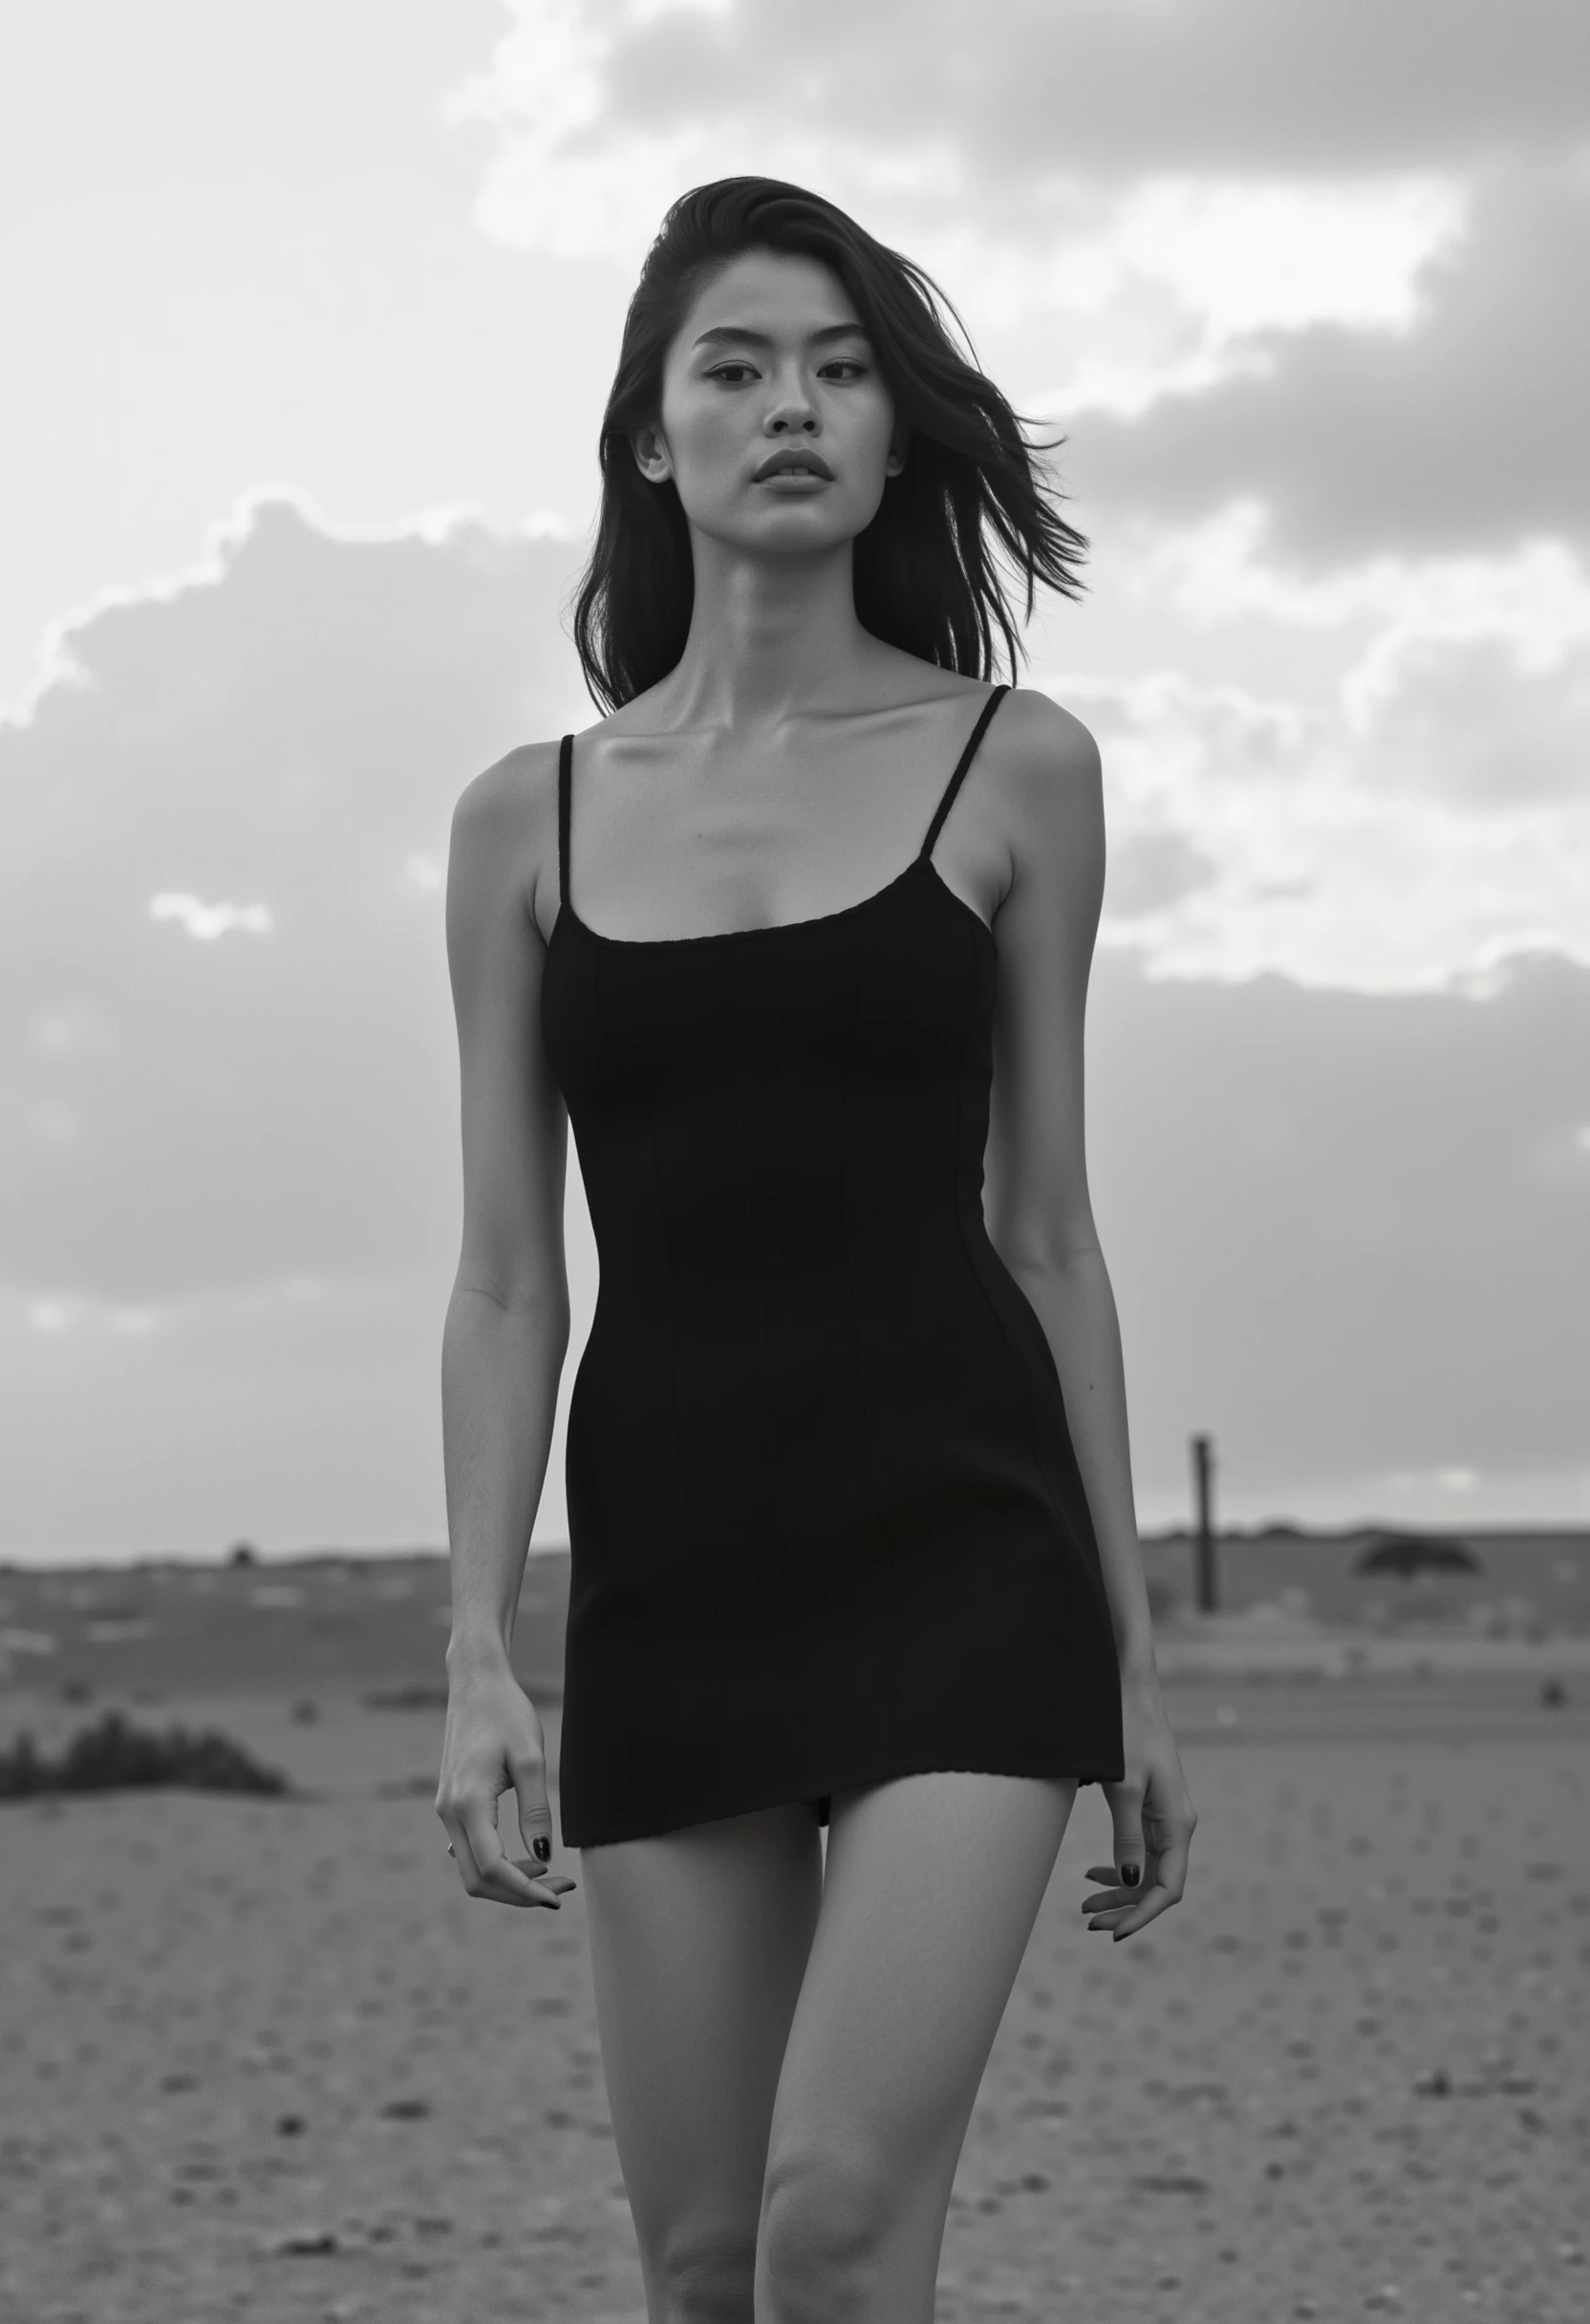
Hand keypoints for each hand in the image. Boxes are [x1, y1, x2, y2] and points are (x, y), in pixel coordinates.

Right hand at [435, 1656, 576, 1908]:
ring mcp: (446, 1810)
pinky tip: (527, 1856)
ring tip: (550, 1869)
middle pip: (477, 1880)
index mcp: (468, 1802)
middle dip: (519, 1893)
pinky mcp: (451, 1804)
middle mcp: (449, 1812)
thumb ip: (536, 1810)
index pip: (492, 1868)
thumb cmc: (507, 1713)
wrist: (476, 1682)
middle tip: (562, 1886)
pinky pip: (469, 1850)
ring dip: (509, 1880)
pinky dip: (497, 1863)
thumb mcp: (531, 1759)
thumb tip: (544, 1856)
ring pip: (472, 1868)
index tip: (558, 1897)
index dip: (525, 1890)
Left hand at [1081, 1671, 1195, 1940]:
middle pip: (1157, 1885)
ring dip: (1119, 1891)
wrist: (1130, 1689)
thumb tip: (1129, 1879)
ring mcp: (1165, 1817)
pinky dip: (1119, 1867)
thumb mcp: (1123, 1786)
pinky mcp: (1152, 1807)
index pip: (1167, 1889)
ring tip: (1085, 1906)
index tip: (1112, 1933)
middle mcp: (1177, 1825)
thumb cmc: (1127, 1732)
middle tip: (1089, 1922)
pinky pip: (1141, 1850)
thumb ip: (1128, 1835)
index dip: (1141, 1915)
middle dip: (1125, 1908)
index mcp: (1177, 1824)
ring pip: (1147, 1870)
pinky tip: (1094, 1873)